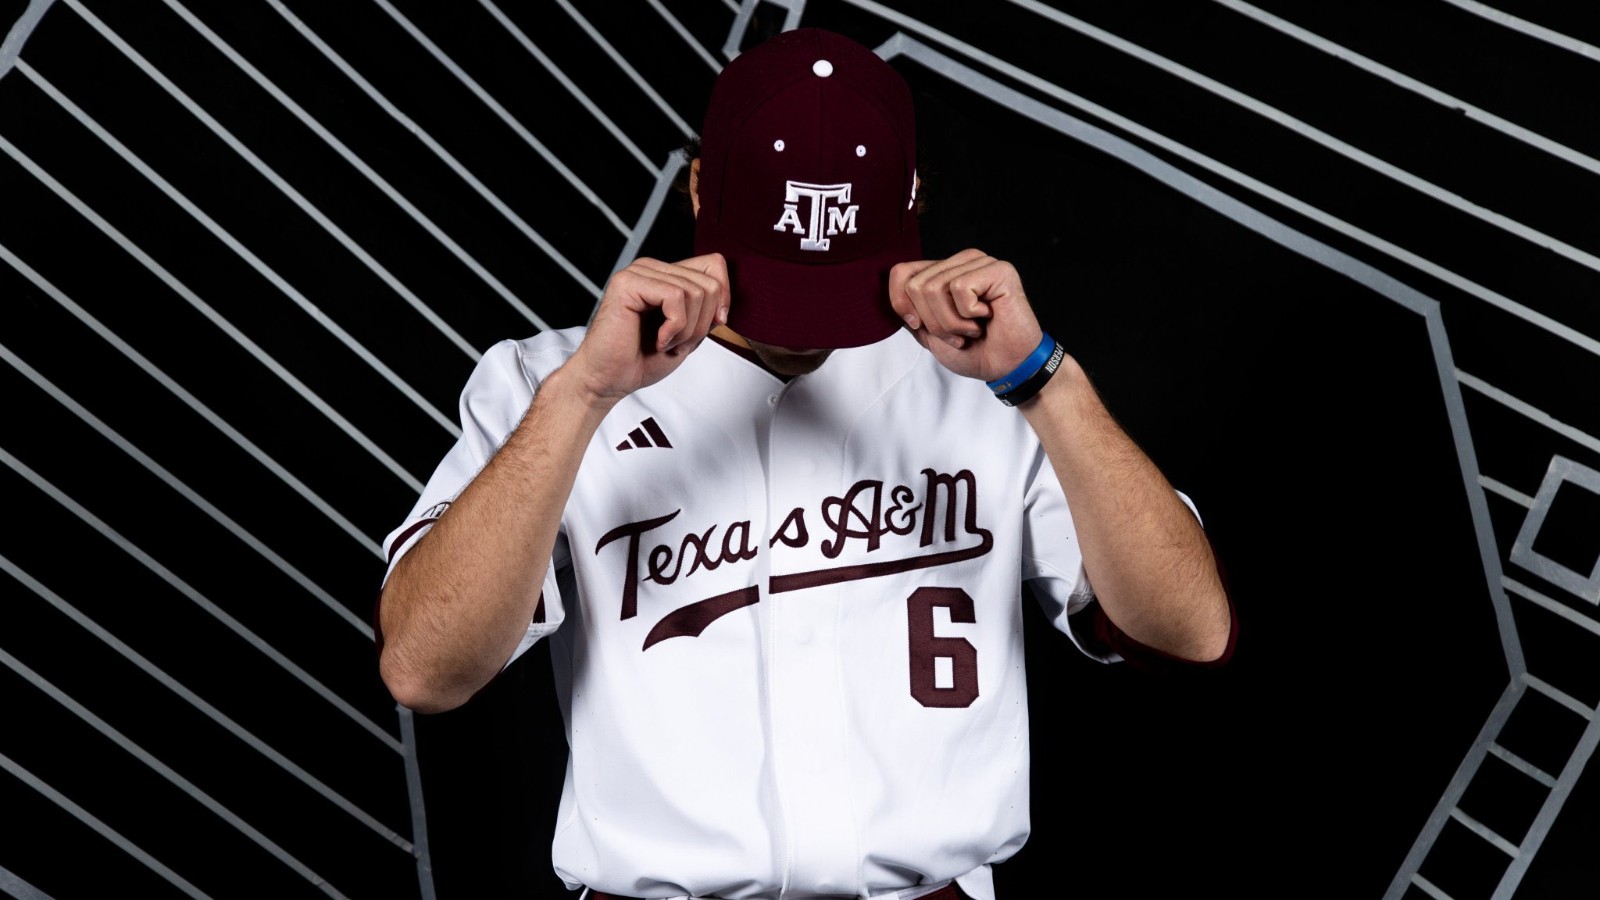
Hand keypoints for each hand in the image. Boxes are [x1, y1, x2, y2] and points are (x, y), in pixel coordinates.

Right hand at [568, 254, 729, 400]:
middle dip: (703, 323)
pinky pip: (675, 297)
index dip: (723, 298)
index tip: (711, 327)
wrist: (608, 380)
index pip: (714, 265)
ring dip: (687, 329)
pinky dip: (674, 328)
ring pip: (696, 291)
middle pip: (710, 283)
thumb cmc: (643, 360)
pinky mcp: (628, 282)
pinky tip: (657, 340)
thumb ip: (707, 311)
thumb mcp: (689, 334)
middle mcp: (652, 268)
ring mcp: (638, 272)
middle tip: (678, 344)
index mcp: (666, 275)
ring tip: (665, 343)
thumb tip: (725, 299)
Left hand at [888, 248, 1044, 382]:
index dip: (903, 305)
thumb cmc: (974, 350)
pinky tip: (987, 317)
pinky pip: (960, 289)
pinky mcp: (998, 269)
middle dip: (934, 322)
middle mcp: (959, 262)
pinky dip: (969, 315)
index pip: (900, 272)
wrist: (1007, 367)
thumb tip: (893, 296)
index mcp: (942, 272)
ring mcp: (979, 262)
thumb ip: (909, 311)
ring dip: (952, 323)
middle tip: (959, 332)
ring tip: (973, 327)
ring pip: (935, 288)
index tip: (923, 326)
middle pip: (916, 286)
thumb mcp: (928, 333)